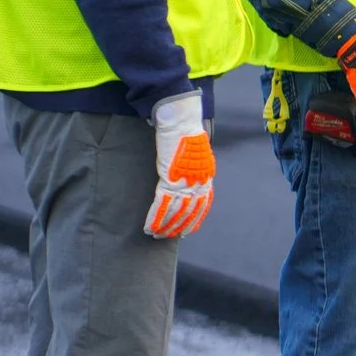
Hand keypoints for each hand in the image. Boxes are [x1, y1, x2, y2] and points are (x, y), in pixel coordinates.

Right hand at [145, 92, 214, 238]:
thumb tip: (184, 173)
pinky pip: (162, 205)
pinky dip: (155, 218)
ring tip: (157, 235)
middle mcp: (199, 181)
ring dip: (165, 226)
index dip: (195, 219)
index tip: (188, 230)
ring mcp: (185, 181)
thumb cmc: (185, 131)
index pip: (203, 203)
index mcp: (206, 175)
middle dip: (178, 226)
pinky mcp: (170, 179)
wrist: (181, 119)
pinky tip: (149, 227)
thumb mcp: (194, 151)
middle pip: (189, 211)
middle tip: (168, 237)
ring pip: (175, 212)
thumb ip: (191, 165)